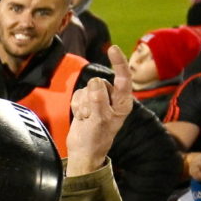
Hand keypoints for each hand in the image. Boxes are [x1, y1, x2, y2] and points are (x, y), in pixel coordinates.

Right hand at [64, 44, 134, 175]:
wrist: (83, 152)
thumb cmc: (96, 139)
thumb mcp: (99, 121)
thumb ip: (98, 101)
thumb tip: (95, 81)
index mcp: (123, 102)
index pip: (123, 78)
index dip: (118, 62)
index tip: (112, 49)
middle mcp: (113, 98)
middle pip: (98, 83)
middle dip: (90, 98)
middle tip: (90, 116)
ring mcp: (99, 100)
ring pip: (86, 88)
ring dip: (82, 104)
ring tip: (86, 118)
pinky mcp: (87, 102)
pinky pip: (78, 94)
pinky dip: (76, 106)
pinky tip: (81, 117)